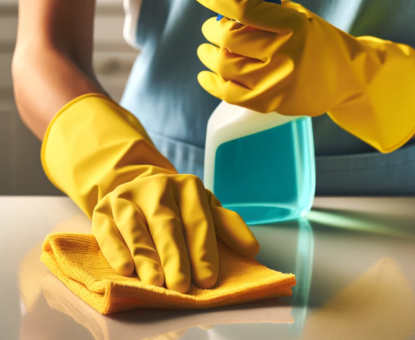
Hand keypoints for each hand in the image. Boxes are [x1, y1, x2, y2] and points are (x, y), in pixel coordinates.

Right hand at [42, 94, 258, 293]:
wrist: (139, 187)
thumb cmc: (178, 206)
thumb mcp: (204, 208)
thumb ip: (227, 225)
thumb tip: (252, 248)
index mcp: (187, 186)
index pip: (198, 220)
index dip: (203, 250)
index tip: (208, 279)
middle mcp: (157, 187)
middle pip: (167, 223)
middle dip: (175, 256)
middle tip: (181, 286)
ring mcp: (127, 197)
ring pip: (137, 227)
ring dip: (146, 256)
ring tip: (155, 282)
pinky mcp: (104, 210)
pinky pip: (108, 231)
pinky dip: (116, 250)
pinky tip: (125, 270)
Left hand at [191, 0, 414, 152]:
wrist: (347, 78)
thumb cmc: (319, 42)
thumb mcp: (299, 17)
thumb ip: (266, 11)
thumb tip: (226, 6)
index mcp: (293, 25)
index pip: (244, 8)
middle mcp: (285, 54)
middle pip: (228, 39)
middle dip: (211, 30)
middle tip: (209, 28)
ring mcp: (277, 82)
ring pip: (224, 65)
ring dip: (208, 54)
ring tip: (207, 49)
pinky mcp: (270, 102)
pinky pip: (229, 94)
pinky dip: (211, 83)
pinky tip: (205, 75)